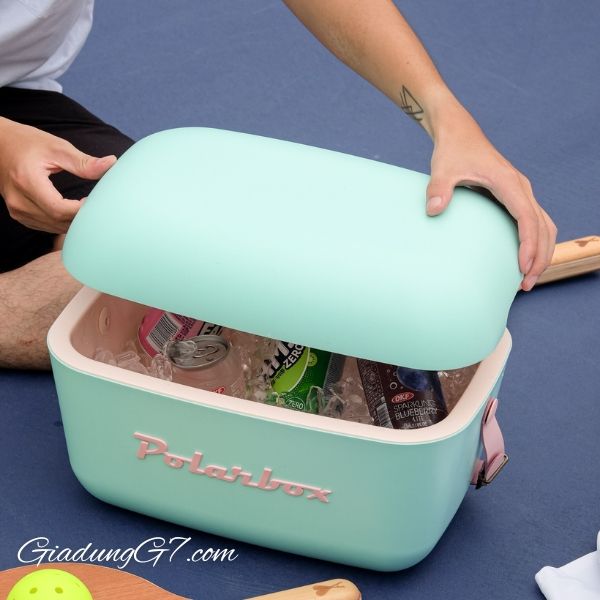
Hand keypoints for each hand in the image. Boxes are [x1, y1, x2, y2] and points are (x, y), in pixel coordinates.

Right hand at [0, 117, 115, 233]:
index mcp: (27, 182)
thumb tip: (111, 163)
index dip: (81, 210)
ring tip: (87, 209)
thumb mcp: (56, 147)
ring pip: (52, 227)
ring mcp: (16, 210)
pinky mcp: (18, 214)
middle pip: (57, 221)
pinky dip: (61, 222)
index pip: (59, 209)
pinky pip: (44, 226)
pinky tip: (73, 213)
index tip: (95, 202)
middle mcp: (18, 200)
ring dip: (72, 222)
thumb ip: (83, 162)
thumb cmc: (26, 142)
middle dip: (80, 218)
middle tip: (97, 208)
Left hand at [425, 105, 556, 291]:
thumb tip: (433, 210)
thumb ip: (437, 189)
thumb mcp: (442, 168)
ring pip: (544, 225)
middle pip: (543, 226)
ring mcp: (520, 192)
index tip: (523, 267)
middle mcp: (521, 187)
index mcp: (508, 183)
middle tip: (526, 284)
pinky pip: (534, 221)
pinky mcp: (514, 195)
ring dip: (542, 251)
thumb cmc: (452, 150)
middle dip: (540, 256)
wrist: (458, 133)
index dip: (528, 244)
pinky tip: (523, 259)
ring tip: (528, 277)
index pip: (527, 218)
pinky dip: (535, 241)